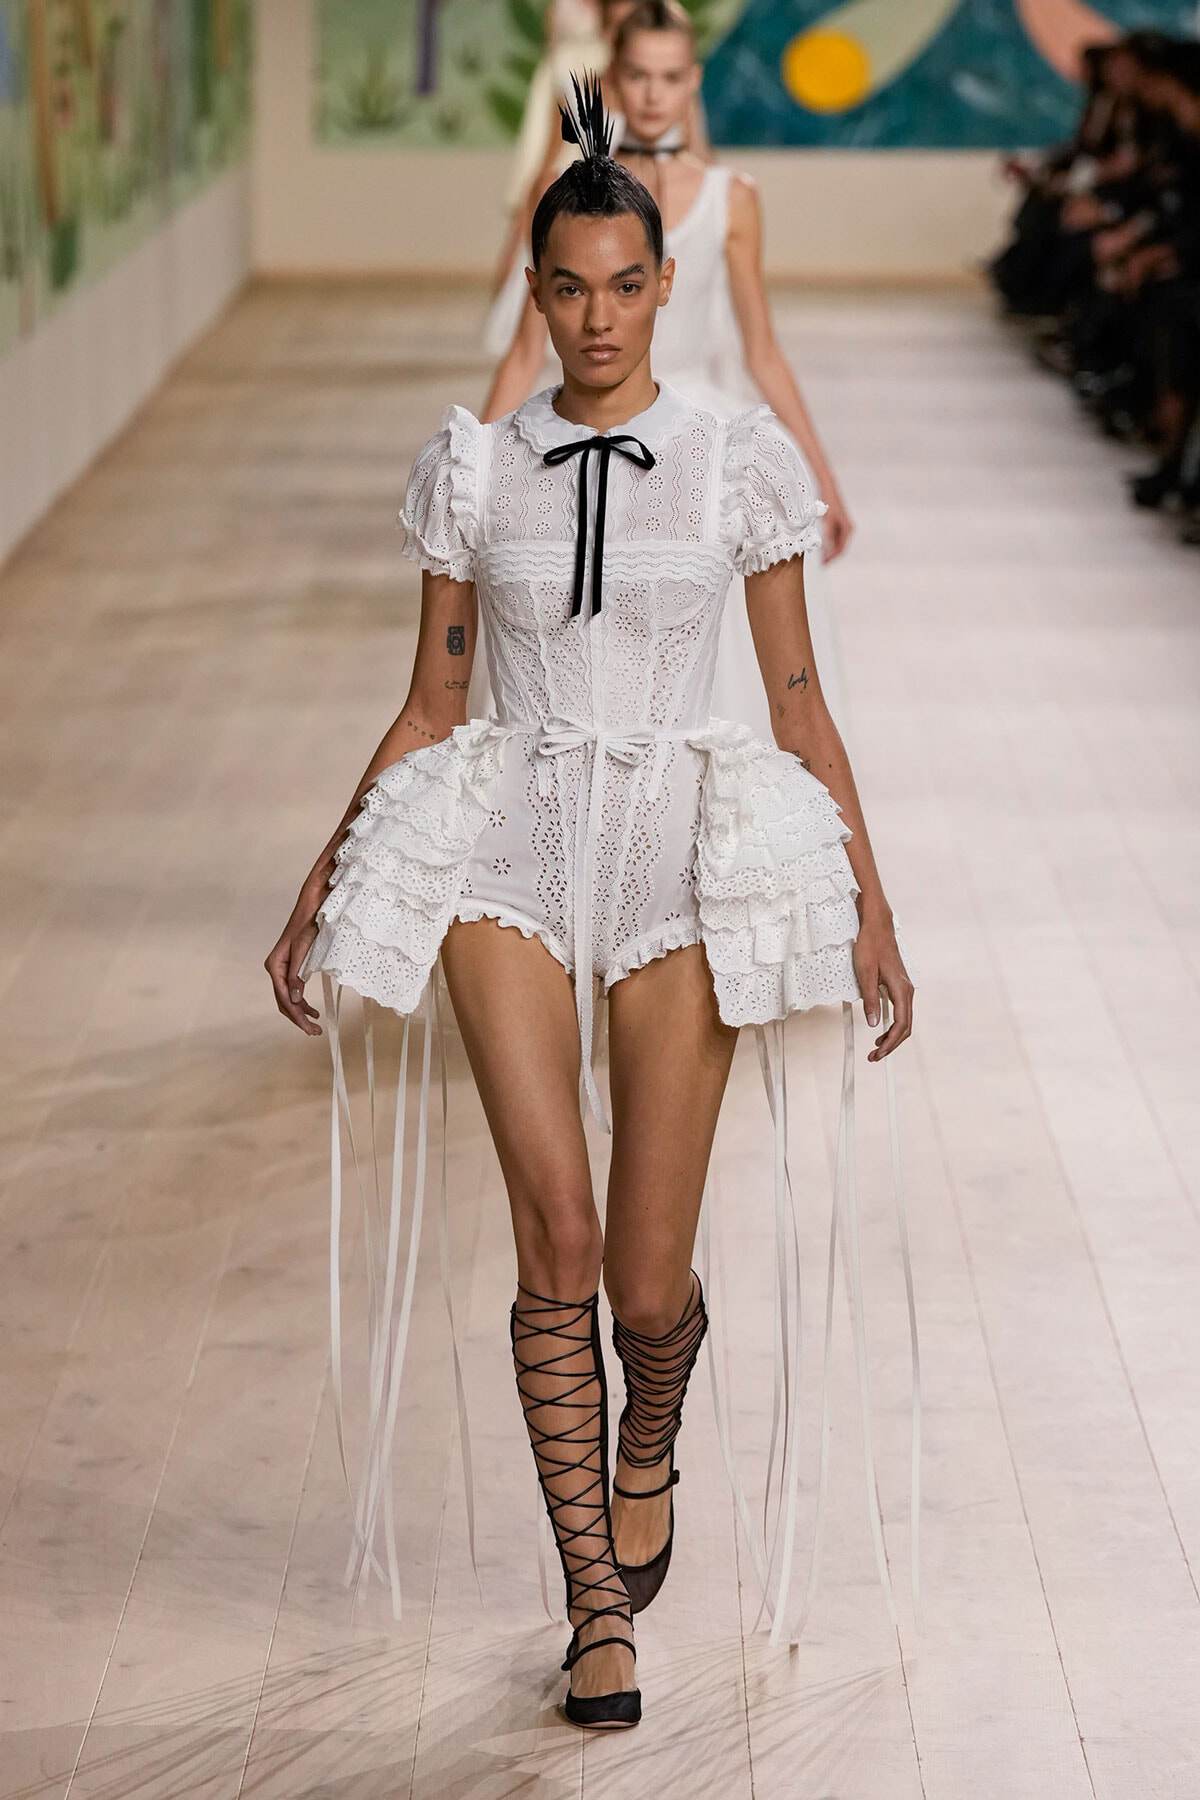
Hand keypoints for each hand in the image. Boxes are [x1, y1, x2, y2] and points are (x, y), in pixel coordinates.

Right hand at [265, 881, 324, 1035]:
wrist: (311, 907)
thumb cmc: (307, 925)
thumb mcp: (304, 950)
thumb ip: (297, 974)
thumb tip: (295, 998)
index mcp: (275, 966)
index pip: (283, 998)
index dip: (296, 1016)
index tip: (309, 1027)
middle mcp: (275, 968)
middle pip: (284, 1001)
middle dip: (298, 1018)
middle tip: (314, 1032)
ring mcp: (282, 968)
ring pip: (288, 998)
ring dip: (300, 1013)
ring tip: (315, 1025)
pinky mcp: (291, 967)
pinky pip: (293, 990)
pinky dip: (302, 1002)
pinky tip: (312, 1010)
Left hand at [821, 494, 853, 562]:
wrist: (828, 488)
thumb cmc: (828, 502)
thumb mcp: (827, 519)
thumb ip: (828, 534)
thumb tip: (827, 547)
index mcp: (847, 529)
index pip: (840, 549)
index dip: (831, 558)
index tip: (823, 564)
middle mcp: (847, 529)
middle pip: (839, 548)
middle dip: (830, 556)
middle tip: (821, 564)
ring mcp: (843, 526)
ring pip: (836, 544)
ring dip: (828, 550)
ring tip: (819, 557)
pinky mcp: (837, 524)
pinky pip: (833, 538)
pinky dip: (827, 544)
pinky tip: (819, 547)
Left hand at [853, 910, 912, 1061]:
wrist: (877, 926)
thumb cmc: (870, 946)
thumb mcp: (865, 974)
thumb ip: (870, 1000)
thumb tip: (872, 1024)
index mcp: (901, 989)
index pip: (900, 1025)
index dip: (890, 1042)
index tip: (877, 1053)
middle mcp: (907, 990)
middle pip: (905, 1026)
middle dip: (892, 1043)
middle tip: (875, 1056)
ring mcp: (904, 988)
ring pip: (904, 1019)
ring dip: (892, 1035)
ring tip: (876, 1046)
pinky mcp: (899, 985)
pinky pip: (900, 1010)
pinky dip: (892, 1023)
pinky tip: (879, 1028)